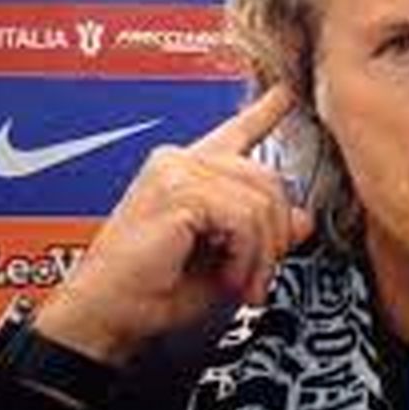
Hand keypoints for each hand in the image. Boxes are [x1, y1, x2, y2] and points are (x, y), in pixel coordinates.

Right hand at [33, 85, 313, 365]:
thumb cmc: (151, 293)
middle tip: (259, 276)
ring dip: (261, 253)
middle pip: (267, 177)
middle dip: (275, 234)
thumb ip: (261, 233)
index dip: (266, 111)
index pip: (236, 131)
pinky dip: (246, 254)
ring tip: (240, 283)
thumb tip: (301, 218)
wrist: (107, 315)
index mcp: (188, 174)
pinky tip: (228, 275)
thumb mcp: (224, 262)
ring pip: (260, 200)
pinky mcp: (177, 191)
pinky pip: (243, 217)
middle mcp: (181, 163)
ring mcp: (177, 171)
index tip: (286, 94)